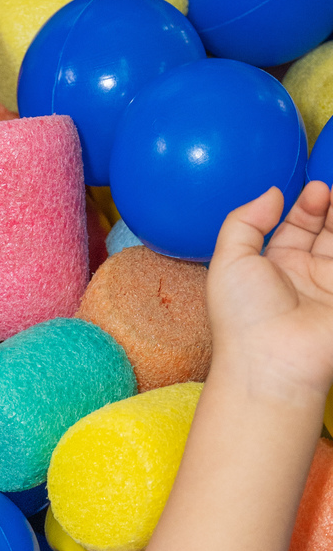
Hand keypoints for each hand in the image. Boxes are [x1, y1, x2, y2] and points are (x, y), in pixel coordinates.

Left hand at [207, 181, 332, 404]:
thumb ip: (244, 220)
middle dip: (329, 204)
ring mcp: (328, 286)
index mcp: (271, 267)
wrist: (271, 362)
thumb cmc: (242, 317)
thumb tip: (273, 193)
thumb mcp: (228, 260)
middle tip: (328, 191)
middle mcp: (303, 275)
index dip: (306, 203)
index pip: (295, 225)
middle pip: (325, 228)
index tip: (312, 188)